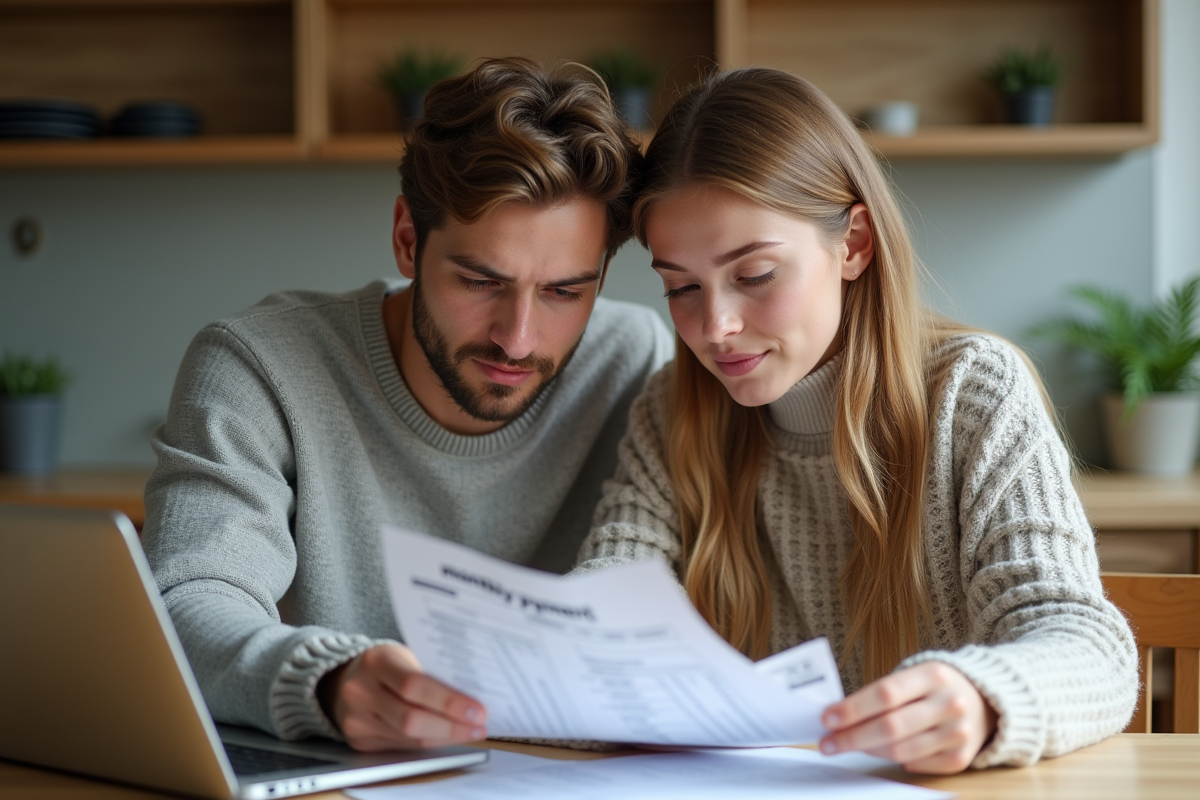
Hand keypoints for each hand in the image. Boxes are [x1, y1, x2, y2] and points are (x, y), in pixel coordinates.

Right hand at [317, 643, 486, 750]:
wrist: (343, 679)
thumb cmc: (385, 663)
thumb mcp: (404, 655)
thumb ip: (430, 672)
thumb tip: (470, 696)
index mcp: (376, 661)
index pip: (414, 686)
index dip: (449, 702)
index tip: (477, 710)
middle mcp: (360, 690)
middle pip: (411, 719)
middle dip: (451, 726)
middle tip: (478, 726)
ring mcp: (356, 718)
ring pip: (409, 738)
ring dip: (445, 737)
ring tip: (469, 731)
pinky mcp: (359, 740)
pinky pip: (402, 747)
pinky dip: (429, 742)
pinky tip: (446, 735)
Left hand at [818, 662, 997, 773]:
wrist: (985, 701)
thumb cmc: (935, 687)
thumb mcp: (914, 676)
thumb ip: (883, 693)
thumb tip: (840, 715)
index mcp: (934, 675)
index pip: (886, 694)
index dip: (853, 708)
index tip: (827, 718)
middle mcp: (950, 704)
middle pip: (891, 727)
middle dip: (852, 737)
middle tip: (827, 742)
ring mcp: (958, 733)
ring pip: (901, 751)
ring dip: (868, 750)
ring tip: (849, 745)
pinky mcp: (961, 757)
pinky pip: (916, 765)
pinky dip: (895, 760)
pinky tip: (884, 751)